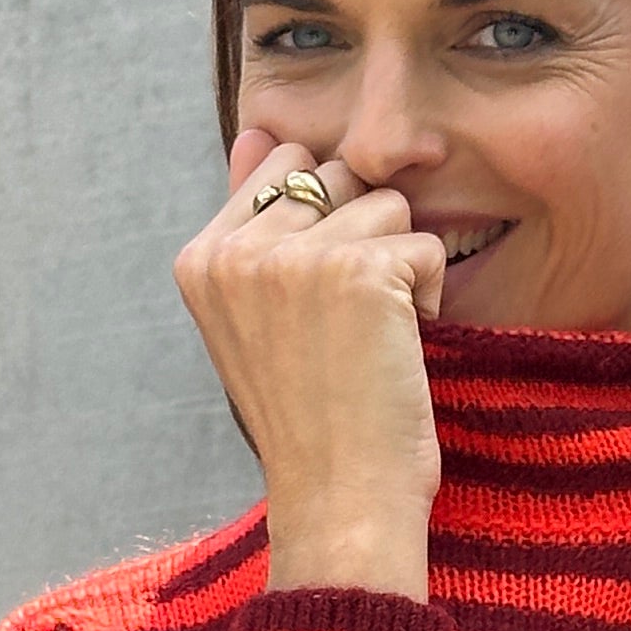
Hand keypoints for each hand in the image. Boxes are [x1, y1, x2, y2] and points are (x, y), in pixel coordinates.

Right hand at [172, 130, 447, 596]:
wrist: (338, 500)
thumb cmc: (308, 417)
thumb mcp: (256, 315)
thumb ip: (248, 216)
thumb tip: (258, 130)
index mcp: (200, 258)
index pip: (282, 169)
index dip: (321, 229)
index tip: (315, 309)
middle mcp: (236, 250)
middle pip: (337, 176)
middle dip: (360, 236)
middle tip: (347, 327)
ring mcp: (294, 258)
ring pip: (386, 204)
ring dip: (399, 268)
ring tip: (372, 339)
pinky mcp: (359, 271)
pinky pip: (424, 244)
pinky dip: (430, 297)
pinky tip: (397, 351)